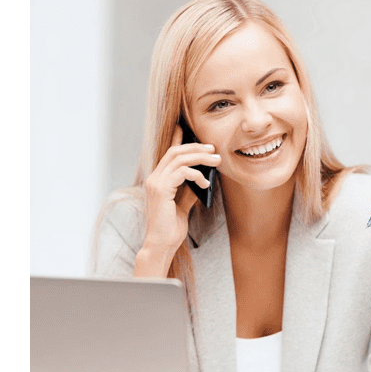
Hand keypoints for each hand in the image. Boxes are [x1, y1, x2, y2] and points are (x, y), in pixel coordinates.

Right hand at [142, 123, 221, 252]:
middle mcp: (154, 178)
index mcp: (158, 180)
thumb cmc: (171, 227)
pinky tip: (205, 182)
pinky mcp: (161, 190)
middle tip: (213, 149)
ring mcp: (155, 183)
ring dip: (200, 158)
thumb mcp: (183, 205)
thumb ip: (189, 190)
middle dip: (196, 147)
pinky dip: (196, 174)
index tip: (185, 128)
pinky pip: (181, 172)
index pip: (168, 153)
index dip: (176, 139)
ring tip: (216, 160)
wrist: (162, 243)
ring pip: (179, 158)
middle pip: (174, 151)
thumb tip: (203, 177)